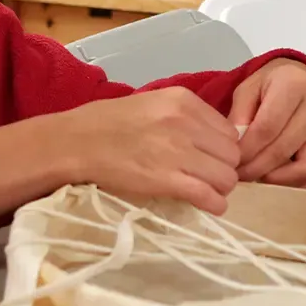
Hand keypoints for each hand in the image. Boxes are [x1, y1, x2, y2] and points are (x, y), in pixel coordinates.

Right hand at [0, 88, 240, 215]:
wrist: (72, 143)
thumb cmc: (104, 123)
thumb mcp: (148, 104)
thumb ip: (181, 116)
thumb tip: (209, 138)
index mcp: (182, 100)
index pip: (229, 130)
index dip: (222, 149)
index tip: (209, 158)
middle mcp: (185, 123)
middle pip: (232, 155)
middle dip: (224, 169)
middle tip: (207, 177)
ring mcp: (177, 152)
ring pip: (226, 177)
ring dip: (219, 188)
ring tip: (205, 191)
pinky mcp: (167, 180)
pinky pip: (209, 196)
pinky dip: (214, 204)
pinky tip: (207, 205)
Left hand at [229, 58, 305, 189]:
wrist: (302, 80)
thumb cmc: (270, 85)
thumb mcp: (248, 89)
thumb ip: (238, 115)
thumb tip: (235, 148)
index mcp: (293, 84)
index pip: (267, 126)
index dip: (247, 150)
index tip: (231, 163)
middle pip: (285, 148)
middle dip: (257, 168)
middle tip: (240, 176)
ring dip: (280, 180)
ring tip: (259, 179)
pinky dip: (304, 186)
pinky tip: (282, 184)